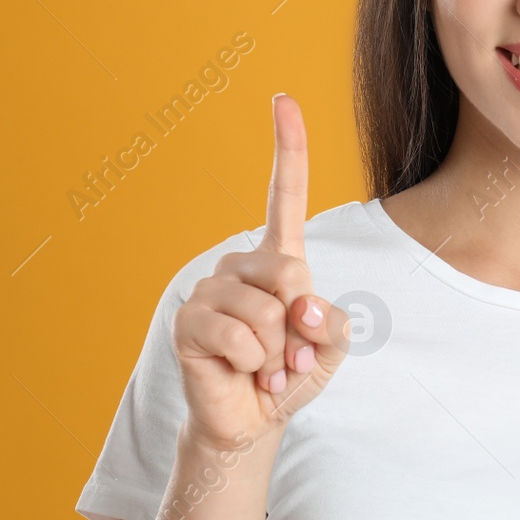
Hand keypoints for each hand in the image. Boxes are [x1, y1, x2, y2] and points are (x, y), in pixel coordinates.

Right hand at [172, 94, 349, 450]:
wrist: (252, 421)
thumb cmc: (292, 374)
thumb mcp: (330, 347)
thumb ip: (330, 322)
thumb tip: (299, 306)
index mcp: (277, 258)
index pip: (285, 195)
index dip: (287, 147)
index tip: (282, 98)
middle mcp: (240, 265)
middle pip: (290, 270)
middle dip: (301, 324)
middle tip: (290, 354)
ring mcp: (210, 289)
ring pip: (266, 312)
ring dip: (277, 354)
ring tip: (264, 368)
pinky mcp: (189, 321)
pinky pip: (240, 338)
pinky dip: (254, 366)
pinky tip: (243, 374)